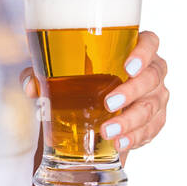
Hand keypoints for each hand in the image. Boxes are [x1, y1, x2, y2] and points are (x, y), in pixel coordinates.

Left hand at [20, 29, 168, 163]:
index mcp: (132, 50)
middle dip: (132, 91)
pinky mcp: (154, 120)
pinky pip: (151, 129)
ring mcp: (155, 96)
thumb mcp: (59, 76)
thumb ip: (42, 75)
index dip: (144, 52)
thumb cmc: (80, 83)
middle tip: (108, 103)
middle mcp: (151, 71)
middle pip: (152, 77)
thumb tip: (31, 86)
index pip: (150, 42)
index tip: (128, 66)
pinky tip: (119, 143)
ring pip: (151, 107)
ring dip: (130, 121)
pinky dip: (135, 137)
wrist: (89, 114)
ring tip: (108, 132)